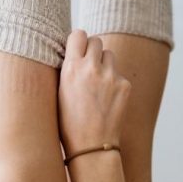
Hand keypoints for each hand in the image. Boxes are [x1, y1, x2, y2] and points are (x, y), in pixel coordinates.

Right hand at [58, 30, 130, 152]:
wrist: (91, 146)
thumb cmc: (68, 123)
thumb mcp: (58, 92)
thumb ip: (67, 69)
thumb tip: (71, 51)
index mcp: (71, 68)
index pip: (78, 34)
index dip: (78, 41)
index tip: (77, 49)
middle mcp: (92, 68)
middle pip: (96, 41)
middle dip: (92, 50)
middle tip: (88, 65)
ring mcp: (111, 76)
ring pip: (109, 55)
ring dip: (104, 64)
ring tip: (97, 84)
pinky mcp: (125, 85)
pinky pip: (119, 74)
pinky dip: (114, 82)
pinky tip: (107, 99)